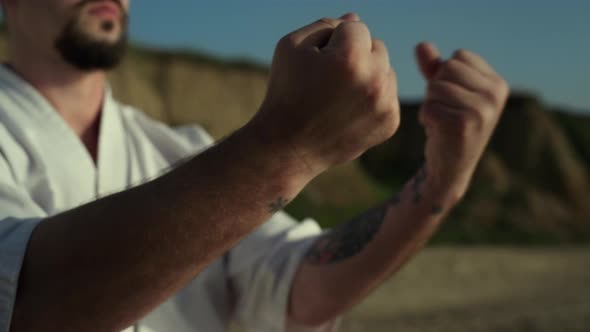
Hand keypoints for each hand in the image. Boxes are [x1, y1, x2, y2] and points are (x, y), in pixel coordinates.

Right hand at [249, 14, 399, 177]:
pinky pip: (388, 95)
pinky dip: (372, 100)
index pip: (356, 27)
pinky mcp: (390, 123)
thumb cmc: (285, 92)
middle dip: (355, 57)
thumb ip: (325, 25)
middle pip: (376, 47)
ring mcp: (385, 104)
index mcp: (350, 57)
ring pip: (386, 71)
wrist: (288, 146)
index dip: (332, 43)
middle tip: (328, 81)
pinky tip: (348, 112)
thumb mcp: (292, 47)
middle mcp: (375, 80)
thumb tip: (354, 19)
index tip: (317, 65)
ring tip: (338, 97)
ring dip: (367, 77)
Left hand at [415, 42, 508, 201]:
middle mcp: (495, 96)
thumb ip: (435, 68)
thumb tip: (422, 45)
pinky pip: (428, 107)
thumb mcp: (445, 93)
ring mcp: (481, 111)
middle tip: (445, 112)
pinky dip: (426, 118)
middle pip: (446, 69)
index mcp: (498, 84)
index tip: (453, 99)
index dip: (445, 76)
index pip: (458, 57)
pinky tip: (437, 132)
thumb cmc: (447, 126)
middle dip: (436, 89)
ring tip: (442, 122)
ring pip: (435, 88)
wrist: (449, 169)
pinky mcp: (463, 125)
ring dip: (430, 105)